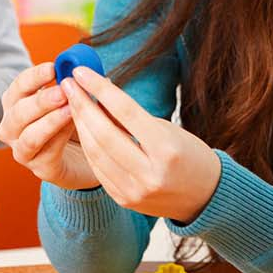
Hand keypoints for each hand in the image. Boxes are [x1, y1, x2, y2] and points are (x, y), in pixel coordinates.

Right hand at [0, 62, 98, 190]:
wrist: (90, 158)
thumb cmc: (77, 122)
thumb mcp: (77, 100)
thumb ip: (79, 85)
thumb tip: (89, 70)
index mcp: (16, 104)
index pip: (18, 87)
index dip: (34, 77)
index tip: (53, 68)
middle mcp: (13, 128)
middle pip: (18, 112)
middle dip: (41, 100)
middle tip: (63, 91)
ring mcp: (23, 151)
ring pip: (28, 137)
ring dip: (49, 121)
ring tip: (70, 109)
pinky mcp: (41, 169)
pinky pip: (46, 154)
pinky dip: (59, 139)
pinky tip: (74, 127)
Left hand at [61, 66, 220, 222]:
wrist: (205, 197)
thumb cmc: (189, 155)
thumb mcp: (168, 131)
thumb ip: (133, 119)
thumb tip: (97, 97)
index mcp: (167, 150)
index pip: (126, 112)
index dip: (100, 89)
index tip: (81, 72)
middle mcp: (150, 174)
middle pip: (104, 134)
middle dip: (82, 106)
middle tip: (68, 85)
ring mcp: (135, 190)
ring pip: (96, 152)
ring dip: (80, 125)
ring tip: (71, 103)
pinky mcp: (124, 200)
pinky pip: (98, 168)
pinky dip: (88, 146)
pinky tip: (81, 128)